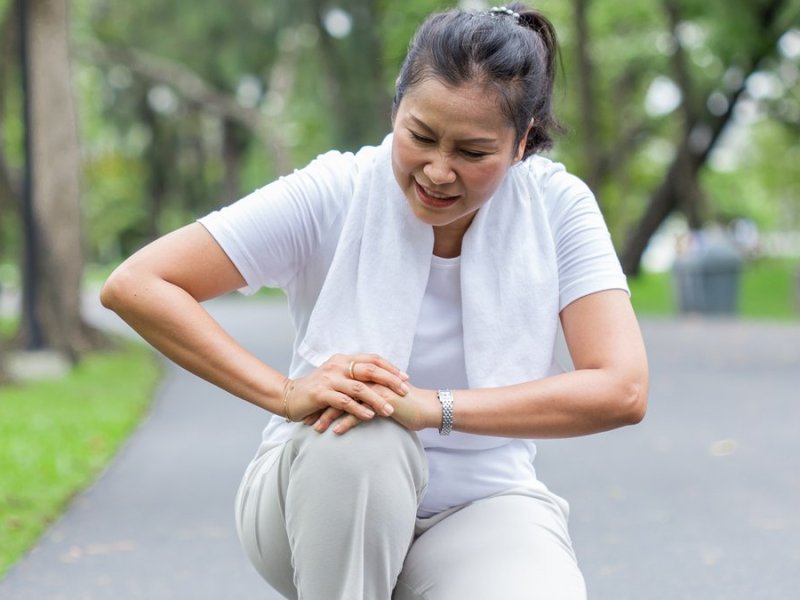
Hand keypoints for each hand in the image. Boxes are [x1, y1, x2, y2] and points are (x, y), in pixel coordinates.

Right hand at [284, 353, 408, 424]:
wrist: (288, 396)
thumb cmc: (316, 390)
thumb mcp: (336, 377)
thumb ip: (354, 376)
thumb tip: (380, 380)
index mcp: (343, 359)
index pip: (372, 359)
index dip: (390, 367)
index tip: (406, 377)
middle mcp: (337, 365)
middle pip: (370, 370)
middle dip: (390, 381)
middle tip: (404, 392)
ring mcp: (329, 379)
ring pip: (359, 388)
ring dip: (377, 400)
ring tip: (390, 410)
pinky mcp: (321, 394)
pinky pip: (344, 402)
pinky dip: (359, 410)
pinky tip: (370, 417)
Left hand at [315, 383, 439, 434]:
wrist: (428, 408)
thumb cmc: (407, 405)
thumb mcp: (384, 395)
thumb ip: (369, 393)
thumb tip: (354, 400)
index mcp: (368, 376)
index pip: (339, 384)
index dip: (324, 396)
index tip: (311, 408)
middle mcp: (369, 380)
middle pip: (337, 391)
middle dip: (320, 406)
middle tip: (306, 418)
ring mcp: (375, 390)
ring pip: (344, 402)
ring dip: (328, 416)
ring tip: (316, 428)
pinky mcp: (382, 402)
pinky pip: (359, 413)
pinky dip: (345, 423)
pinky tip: (335, 432)